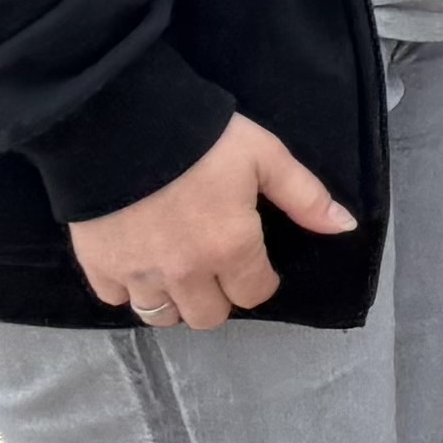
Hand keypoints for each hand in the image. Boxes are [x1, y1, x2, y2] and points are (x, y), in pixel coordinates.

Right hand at [68, 115, 348, 330]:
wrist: (122, 126)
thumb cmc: (204, 140)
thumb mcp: (267, 158)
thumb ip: (305, 198)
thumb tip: (344, 227)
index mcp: (231, 249)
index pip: (255, 294)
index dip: (259, 280)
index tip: (254, 263)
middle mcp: (185, 273)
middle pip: (207, 317)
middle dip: (217, 298)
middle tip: (215, 268)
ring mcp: (138, 274)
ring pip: (160, 317)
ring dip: (173, 300)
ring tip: (176, 271)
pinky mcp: (98, 266)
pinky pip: (115, 299)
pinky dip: (127, 288)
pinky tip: (137, 262)